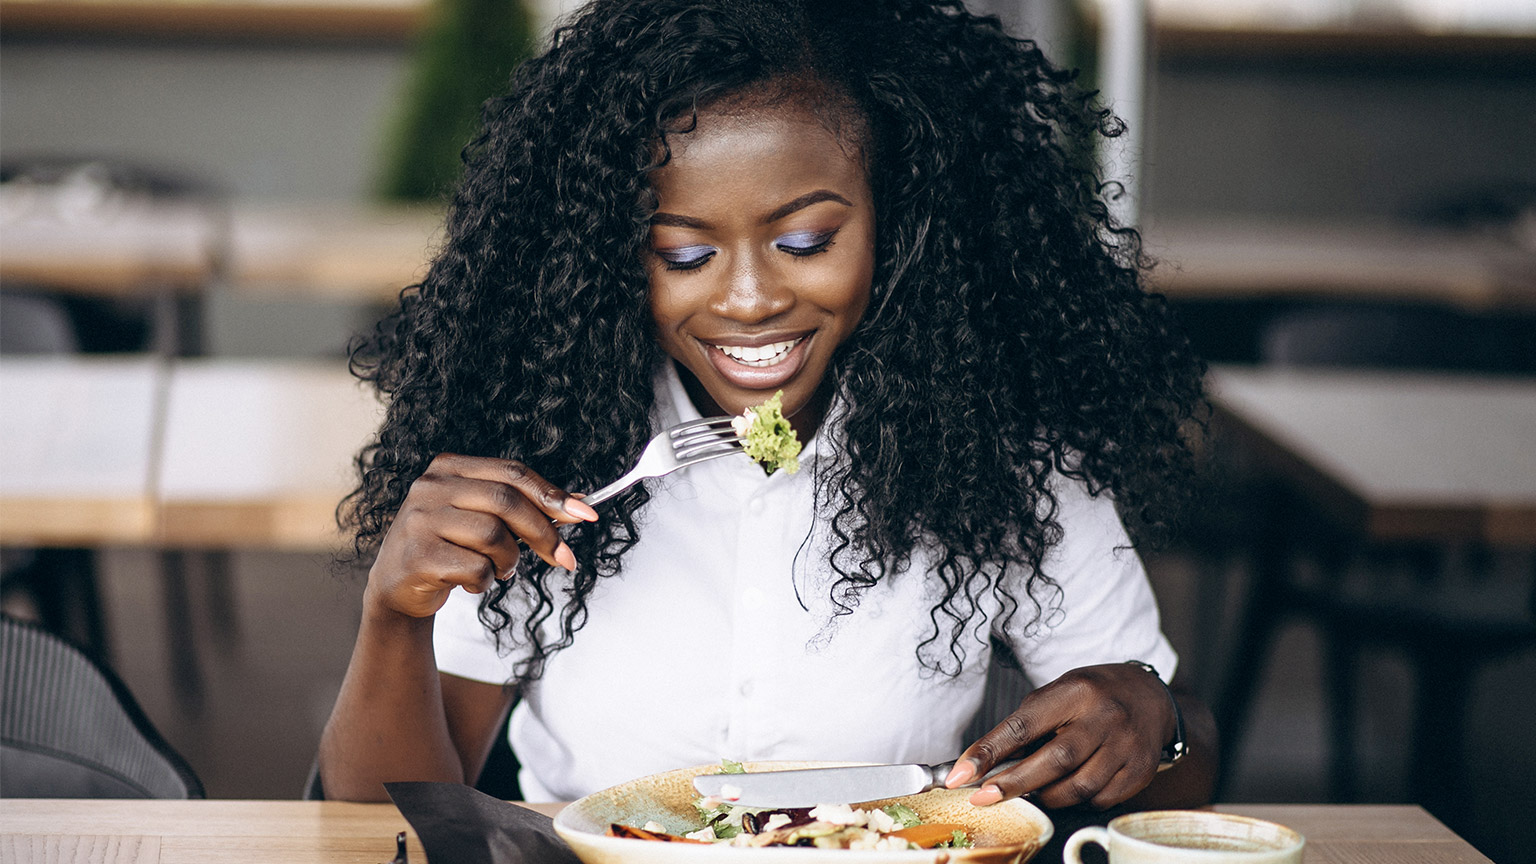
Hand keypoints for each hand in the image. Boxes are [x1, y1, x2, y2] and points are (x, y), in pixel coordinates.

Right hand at [365, 453, 598, 618]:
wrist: (397, 586)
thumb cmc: (448, 547)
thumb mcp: (478, 517)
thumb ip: (519, 507)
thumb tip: (577, 506)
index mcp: (449, 468)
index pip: (513, 473)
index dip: (553, 494)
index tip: (587, 515)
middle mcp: (431, 486)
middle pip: (507, 502)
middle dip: (544, 533)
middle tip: (563, 558)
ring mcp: (420, 520)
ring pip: (494, 536)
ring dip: (509, 561)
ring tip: (500, 569)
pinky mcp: (418, 555)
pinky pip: (476, 568)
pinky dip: (485, 581)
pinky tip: (472, 582)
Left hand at [945, 662, 1175, 809]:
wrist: (1151, 697)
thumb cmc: (1093, 694)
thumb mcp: (1059, 693)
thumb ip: (1027, 724)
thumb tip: (988, 762)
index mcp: (1076, 691)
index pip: (1025, 725)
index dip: (989, 751)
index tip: (961, 773)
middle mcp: (1105, 717)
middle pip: (1054, 761)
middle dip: (1013, 784)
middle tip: (984, 796)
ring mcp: (1126, 746)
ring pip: (1077, 787)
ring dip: (1045, 796)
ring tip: (1031, 789)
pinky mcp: (1140, 771)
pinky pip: (1099, 799)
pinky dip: (1076, 800)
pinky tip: (1068, 787)